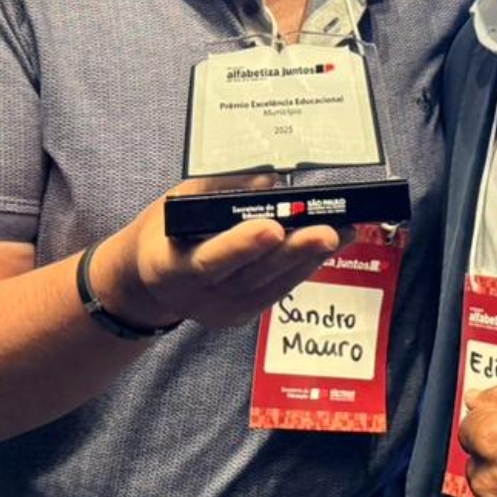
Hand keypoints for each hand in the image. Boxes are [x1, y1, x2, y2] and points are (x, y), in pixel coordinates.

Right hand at [99, 174, 348, 332]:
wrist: (151, 276)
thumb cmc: (167, 229)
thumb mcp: (180, 201)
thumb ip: (221, 190)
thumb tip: (270, 181)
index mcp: (170, 266)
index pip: (209, 259)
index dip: (242, 246)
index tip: (273, 228)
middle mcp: (196, 297)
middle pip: (250, 276)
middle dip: (293, 253)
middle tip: (329, 232)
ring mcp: (220, 312)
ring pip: (272, 286)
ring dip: (310, 258)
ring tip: (344, 231)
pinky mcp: (241, 315)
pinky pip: (277, 290)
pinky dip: (304, 266)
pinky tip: (329, 245)